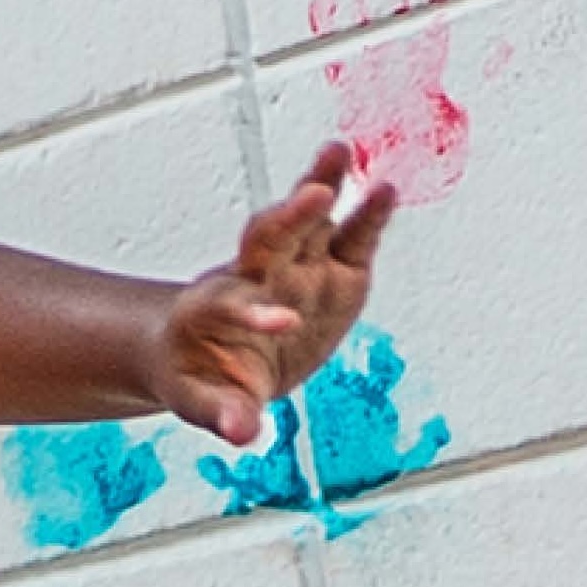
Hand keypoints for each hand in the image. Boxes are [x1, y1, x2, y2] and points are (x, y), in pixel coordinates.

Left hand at [140, 139, 395, 447]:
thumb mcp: (204, 401)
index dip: (256, 312)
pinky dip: (367, 217)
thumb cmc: (201, 374)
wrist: (212, 352)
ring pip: (305, 222)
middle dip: (289, 218)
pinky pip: (351, 239)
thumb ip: (224, 413)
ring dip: (319, 186)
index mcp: (215, 310)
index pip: (233, 304)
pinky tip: (385, 189)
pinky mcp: (335, 270)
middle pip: (267, 240)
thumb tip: (242, 436)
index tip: (285, 325)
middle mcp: (256, 278)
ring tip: (337, 151)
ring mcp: (297, 269)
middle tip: (312, 194)